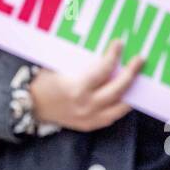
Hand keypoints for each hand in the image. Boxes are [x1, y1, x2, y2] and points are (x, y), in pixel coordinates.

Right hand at [27, 40, 143, 131]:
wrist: (29, 106)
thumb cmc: (42, 82)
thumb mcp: (58, 67)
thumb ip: (80, 62)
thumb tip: (100, 48)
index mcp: (77, 88)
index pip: (103, 70)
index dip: (113, 56)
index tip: (119, 43)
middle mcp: (86, 105)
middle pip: (118, 89)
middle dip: (131, 73)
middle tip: (139, 59)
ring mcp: (89, 118)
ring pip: (120, 107)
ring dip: (131, 91)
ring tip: (138, 79)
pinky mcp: (89, 125)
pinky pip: (111, 117)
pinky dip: (120, 105)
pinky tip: (126, 95)